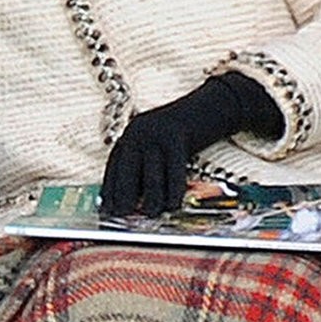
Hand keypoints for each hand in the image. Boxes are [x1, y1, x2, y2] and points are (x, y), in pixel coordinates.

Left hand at [102, 74, 270, 215]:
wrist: (214, 105)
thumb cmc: (187, 133)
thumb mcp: (160, 146)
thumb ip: (146, 167)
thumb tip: (136, 200)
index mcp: (131, 134)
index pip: (114, 165)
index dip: (110, 189)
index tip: (107, 209)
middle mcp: (139, 131)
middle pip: (126, 170)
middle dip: (123, 197)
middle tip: (121, 217)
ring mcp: (157, 133)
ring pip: (150, 174)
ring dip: (150, 199)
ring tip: (149, 215)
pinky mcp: (177, 136)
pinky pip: (173, 170)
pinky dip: (173, 191)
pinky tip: (173, 205)